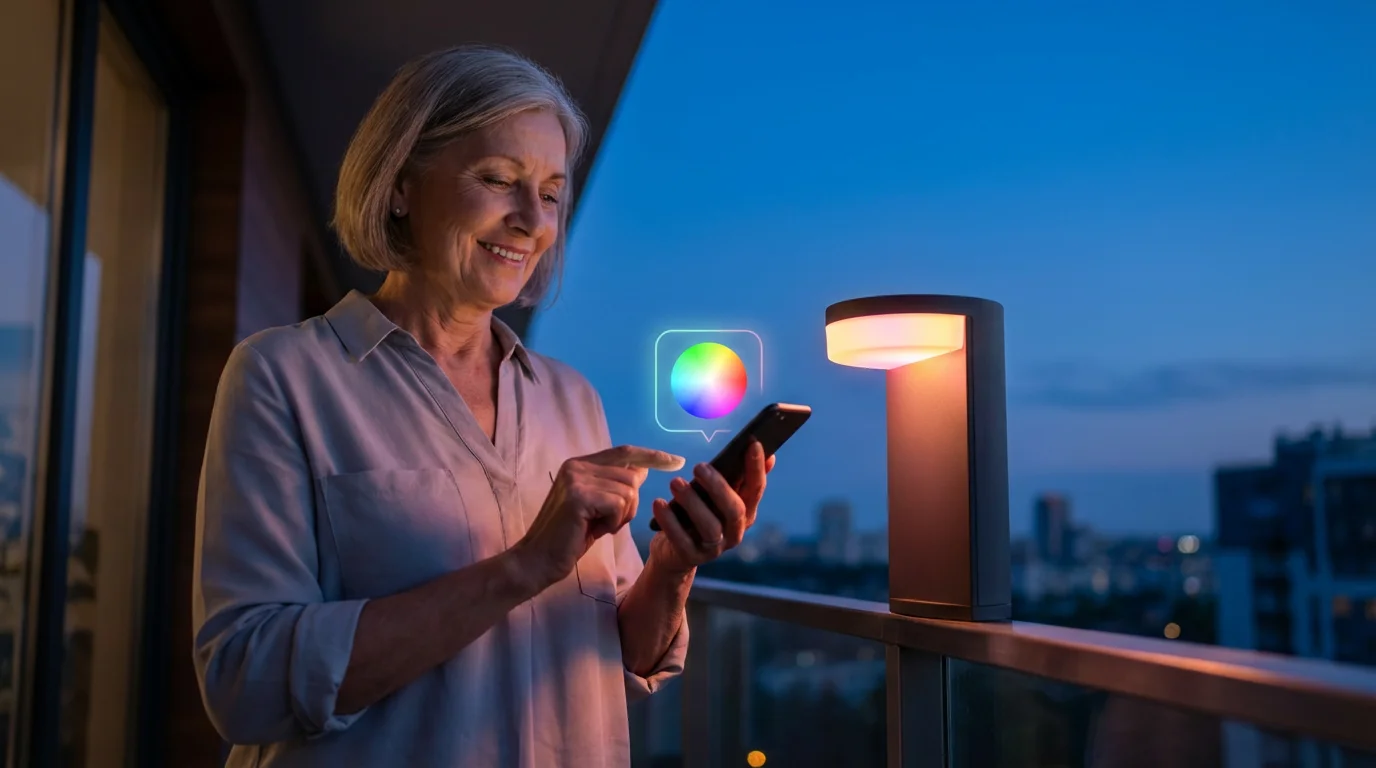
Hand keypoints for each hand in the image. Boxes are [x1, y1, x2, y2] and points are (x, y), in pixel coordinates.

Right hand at [516, 445, 683, 590]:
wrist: (538, 559)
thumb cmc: (569, 537)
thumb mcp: (598, 507)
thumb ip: (616, 486)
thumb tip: (644, 468)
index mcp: (580, 464)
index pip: (625, 451)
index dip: (653, 455)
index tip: (677, 461)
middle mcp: (577, 465)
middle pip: (631, 476)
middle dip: (631, 505)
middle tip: (608, 523)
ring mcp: (576, 478)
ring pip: (628, 491)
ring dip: (621, 516)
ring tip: (599, 527)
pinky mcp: (579, 495)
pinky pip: (619, 504)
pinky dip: (614, 522)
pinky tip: (595, 531)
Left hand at [650, 440, 775, 571]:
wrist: (673, 553)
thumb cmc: (696, 515)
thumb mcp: (715, 496)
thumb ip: (735, 476)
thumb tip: (759, 448)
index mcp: (745, 514)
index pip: (755, 490)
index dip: (756, 468)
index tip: (752, 444)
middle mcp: (735, 532)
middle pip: (735, 510)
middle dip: (718, 487)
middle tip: (698, 467)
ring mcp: (714, 548)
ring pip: (710, 526)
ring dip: (692, 502)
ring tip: (675, 483)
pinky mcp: (691, 557)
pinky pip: (681, 540)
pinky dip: (669, 521)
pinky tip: (658, 503)